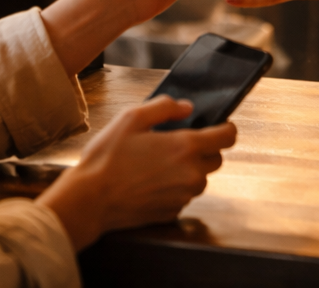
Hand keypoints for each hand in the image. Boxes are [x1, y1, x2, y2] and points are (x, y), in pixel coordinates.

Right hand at [38, 95, 236, 249]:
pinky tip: (151, 180)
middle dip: (204, 149)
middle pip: (216, 159)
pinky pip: (184, 195)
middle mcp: (191, 174)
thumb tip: (187, 108)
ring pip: (200, 178)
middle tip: (177, 143)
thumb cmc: (108, 157)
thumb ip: (165, 107)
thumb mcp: (132, 118)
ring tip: (158, 162)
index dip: (225, 128)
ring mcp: (183, 196)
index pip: (227, 137)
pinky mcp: (173, 212)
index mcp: (185, 147)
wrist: (91, 200)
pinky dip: (175, 186)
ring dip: (189, 169)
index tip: (217, 126)